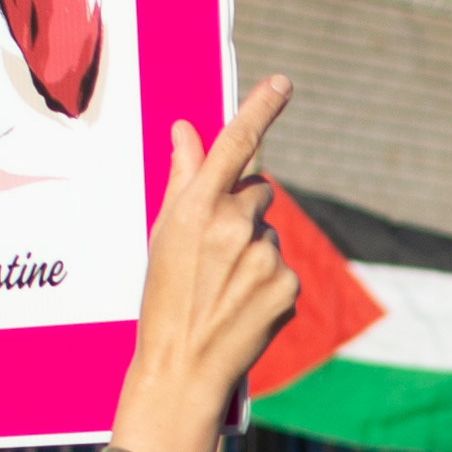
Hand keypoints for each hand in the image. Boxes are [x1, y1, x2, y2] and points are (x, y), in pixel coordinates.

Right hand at [107, 77, 298, 451]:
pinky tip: (242, 304)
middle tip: (214, 251)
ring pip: (270, 233)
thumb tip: (186, 132)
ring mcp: (264, 256)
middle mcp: (234, 226)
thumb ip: (182, 181)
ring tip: (223, 286)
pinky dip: (268, 281)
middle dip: (242, 210)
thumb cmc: (164, 300)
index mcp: (197, 208)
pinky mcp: (288, 285)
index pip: (234, 145)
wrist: (183, 368)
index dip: (260, 109)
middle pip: (257, 192)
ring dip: (253, 250)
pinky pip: (283, 267)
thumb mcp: (163, 236)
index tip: (282, 83)